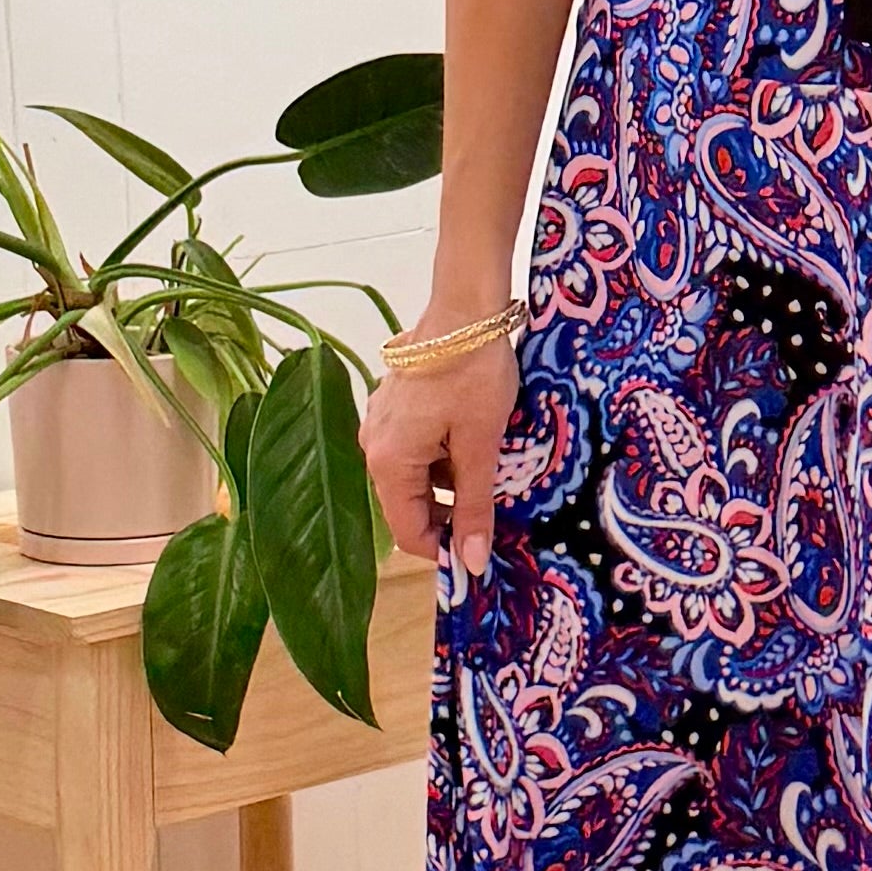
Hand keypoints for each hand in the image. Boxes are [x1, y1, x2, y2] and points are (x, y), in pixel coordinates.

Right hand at [362, 317, 518, 575]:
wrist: (466, 307)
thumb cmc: (473, 373)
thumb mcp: (480, 446)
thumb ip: (476, 507)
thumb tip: (472, 563)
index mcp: (387, 461)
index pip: (408, 530)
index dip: (444, 549)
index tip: (481, 554)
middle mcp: (374, 445)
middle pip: (411, 503)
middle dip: (453, 515)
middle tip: (497, 517)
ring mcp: (383, 423)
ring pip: (419, 476)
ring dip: (454, 484)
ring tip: (495, 474)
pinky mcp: (397, 406)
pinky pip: (420, 448)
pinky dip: (448, 457)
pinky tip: (479, 446)